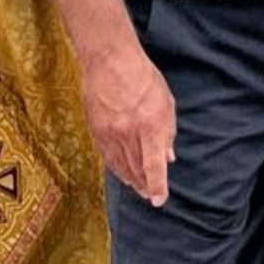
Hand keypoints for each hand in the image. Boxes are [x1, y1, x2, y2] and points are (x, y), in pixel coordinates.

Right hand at [80, 44, 175, 205]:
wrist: (110, 63)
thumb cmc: (144, 79)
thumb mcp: (166, 103)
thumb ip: (167, 132)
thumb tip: (168, 157)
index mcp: (150, 127)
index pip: (154, 165)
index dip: (157, 186)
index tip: (159, 200)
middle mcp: (128, 135)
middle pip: (136, 170)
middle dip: (144, 185)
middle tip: (149, 195)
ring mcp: (109, 134)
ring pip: (120, 166)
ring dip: (130, 180)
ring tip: (137, 188)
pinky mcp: (96, 131)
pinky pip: (106, 157)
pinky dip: (115, 168)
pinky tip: (121, 172)